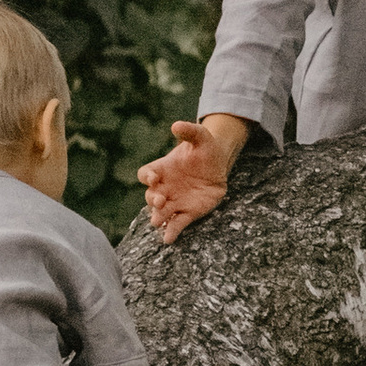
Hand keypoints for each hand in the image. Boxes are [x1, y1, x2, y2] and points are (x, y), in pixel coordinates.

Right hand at [139, 118, 236, 241]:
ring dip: (159, 217)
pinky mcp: (187, 213)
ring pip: (161, 212)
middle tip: (160, 201)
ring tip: (158, 222)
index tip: (154, 178)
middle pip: (151, 196)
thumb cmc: (205, 149)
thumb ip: (189, 131)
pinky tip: (169, 239)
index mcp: (162, 169)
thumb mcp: (200, 136)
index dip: (147, 177)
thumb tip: (176, 125)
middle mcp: (164, 187)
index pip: (146, 174)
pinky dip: (172, 231)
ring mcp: (174, 201)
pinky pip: (177, 224)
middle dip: (153, 200)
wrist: (219, 164)